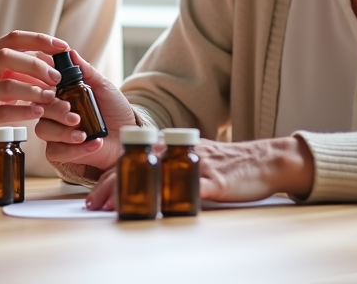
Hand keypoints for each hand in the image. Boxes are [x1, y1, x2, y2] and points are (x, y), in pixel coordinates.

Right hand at [0, 31, 68, 164]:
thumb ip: (20, 69)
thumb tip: (55, 60)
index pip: (12, 38)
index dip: (40, 40)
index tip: (63, 47)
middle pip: (7, 56)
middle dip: (37, 65)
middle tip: (58, 78)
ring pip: (7, 85)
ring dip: (35, 90)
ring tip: (52, 97)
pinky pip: (3, 112)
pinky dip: (24, 111)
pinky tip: (39, 112)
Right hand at [35, 49, 136, 174]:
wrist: (127, 136)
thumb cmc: (115, 111)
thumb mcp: (103, 88)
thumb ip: (87, 71)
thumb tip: (70, 52)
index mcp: (62, 95)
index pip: (44, 87)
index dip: (45, 87)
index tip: (55, 87)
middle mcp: (55, 112)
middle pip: (40, 109)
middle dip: (56, 112)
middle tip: (74, 116)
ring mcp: (56, 133)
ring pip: (44, 130)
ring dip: (64, 132)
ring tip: (83, 133)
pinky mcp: (60, 153)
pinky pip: (56, 151)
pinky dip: (75, 149)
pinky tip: (94, 143)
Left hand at [83, 136, 314, 209]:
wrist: (264, 161)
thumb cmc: (226, 165)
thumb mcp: (191, 161)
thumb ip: (167, 167)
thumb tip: (138, 184)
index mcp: (172, 148)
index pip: (134, 159)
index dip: (110, 177)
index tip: (92, 197)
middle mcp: (181, 152)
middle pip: (140, 164)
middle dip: (113, 184)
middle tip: (95, 204)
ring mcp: (198, 165)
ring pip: (161, 174)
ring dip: (137, 190)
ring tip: (118, 207)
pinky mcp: (217, 180)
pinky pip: (194, 188)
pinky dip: (178, 196)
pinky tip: (165, 208)